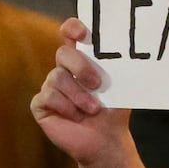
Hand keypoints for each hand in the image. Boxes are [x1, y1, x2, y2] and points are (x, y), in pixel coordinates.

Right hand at [32, 18, 130, 167]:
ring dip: (78, 96)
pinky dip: (66, 107)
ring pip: (56, 78)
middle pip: (62, 53)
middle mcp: (64, 70)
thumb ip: (117, 67)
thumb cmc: (113, 110)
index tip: (83, 33)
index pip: (71, 34)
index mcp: (82, 59)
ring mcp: (50, 86)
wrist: (106, 139)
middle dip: (80, 66)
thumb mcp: (120, 86)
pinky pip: (48, 97)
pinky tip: (75, 116)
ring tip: (93, 109)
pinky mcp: (41, 104)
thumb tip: (127, 52)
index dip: (72, 28)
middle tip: (97, 84)